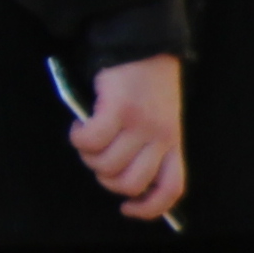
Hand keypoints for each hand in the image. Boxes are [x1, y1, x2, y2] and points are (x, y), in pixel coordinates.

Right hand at [66, 51, 188, 221]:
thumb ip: (150, 149)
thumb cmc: (149, 85)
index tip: (128, 208)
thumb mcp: (162, 120)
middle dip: (105, 178)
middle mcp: (161, 136)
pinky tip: (80, 124)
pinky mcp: (119, 108)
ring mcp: (141, 123)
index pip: (171, 189)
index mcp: (175, 142)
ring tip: (89, 135)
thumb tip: (123, 180)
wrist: (143, 44)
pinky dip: (78, 136)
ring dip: (88, 155)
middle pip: (129, 183)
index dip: (149, 208)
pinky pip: (90, 140)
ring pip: (105, 164)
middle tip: (99, 157)